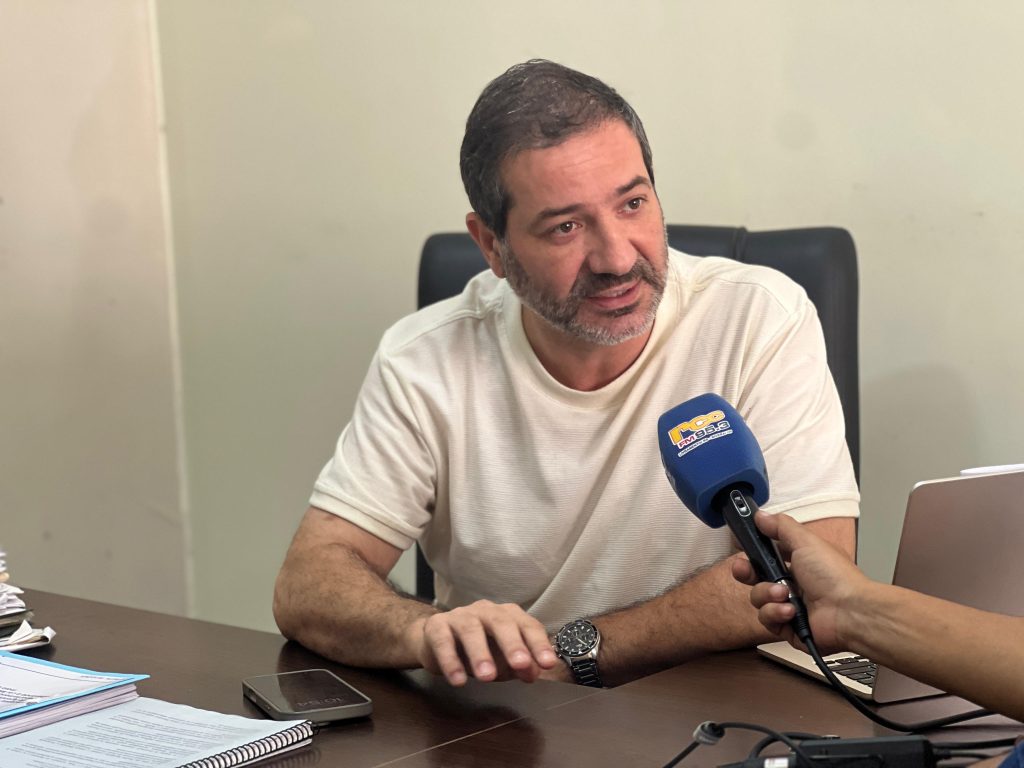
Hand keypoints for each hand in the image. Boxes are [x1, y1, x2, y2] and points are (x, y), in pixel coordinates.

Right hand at [406, 600, 559, 685]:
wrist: (436, 641)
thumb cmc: (478, 649)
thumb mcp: (503, 660)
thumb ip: (520, 666)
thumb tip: (534, 673)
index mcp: (508, 615)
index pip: (527, 625)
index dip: (538, 644)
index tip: (548, 664)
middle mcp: (486, 611)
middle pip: (501, 622)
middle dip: (513, 644)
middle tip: (521, 664)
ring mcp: (460, 616)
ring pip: (471, 630)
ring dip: (481, 654)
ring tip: (487, 677)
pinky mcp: (437, 626)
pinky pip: (443, 641)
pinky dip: (450, 660)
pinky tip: (458, 680)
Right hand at [731, 512, 867, 653]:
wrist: (850, 613)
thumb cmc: (836, 577)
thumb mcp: (806, 542)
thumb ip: (780, 526)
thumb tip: (761, 515)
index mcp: (798, 562)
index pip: (766, 555)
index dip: (753, 553)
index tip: (743, 548)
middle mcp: (793, 584)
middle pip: (755, 577)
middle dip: (747, 573)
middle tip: (746, 571)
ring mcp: (790, 605)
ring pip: (758, 598)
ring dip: (767, 595)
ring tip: (785, 595)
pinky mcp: (788, 627)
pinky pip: (767, 619)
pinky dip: (776, 614)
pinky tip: (790, 611)